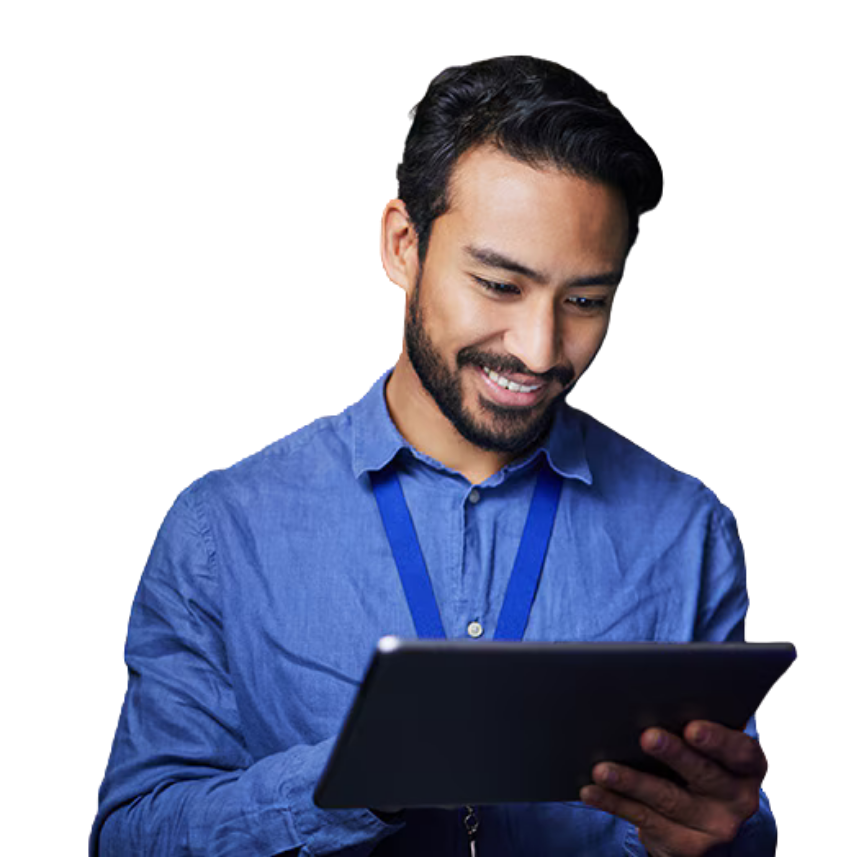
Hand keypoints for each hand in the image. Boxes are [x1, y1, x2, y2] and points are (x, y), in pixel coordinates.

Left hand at [579, 720, 768, 856]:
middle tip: (647, 737)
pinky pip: (645, 820)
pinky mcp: (687, 846)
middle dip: (675, 755)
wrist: (703, 823)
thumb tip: (656, 700)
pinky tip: (592, 791)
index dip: (719, 740)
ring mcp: (715, 827)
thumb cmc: (699, 762)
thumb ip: (696, 727)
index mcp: (749, 766)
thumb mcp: (710, 748)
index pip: (741, 752)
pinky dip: (615, 803)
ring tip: (603, 769)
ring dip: (632, 781)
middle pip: (705, 776)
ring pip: (669, 799)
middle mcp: (739, 799)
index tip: (692, 728)